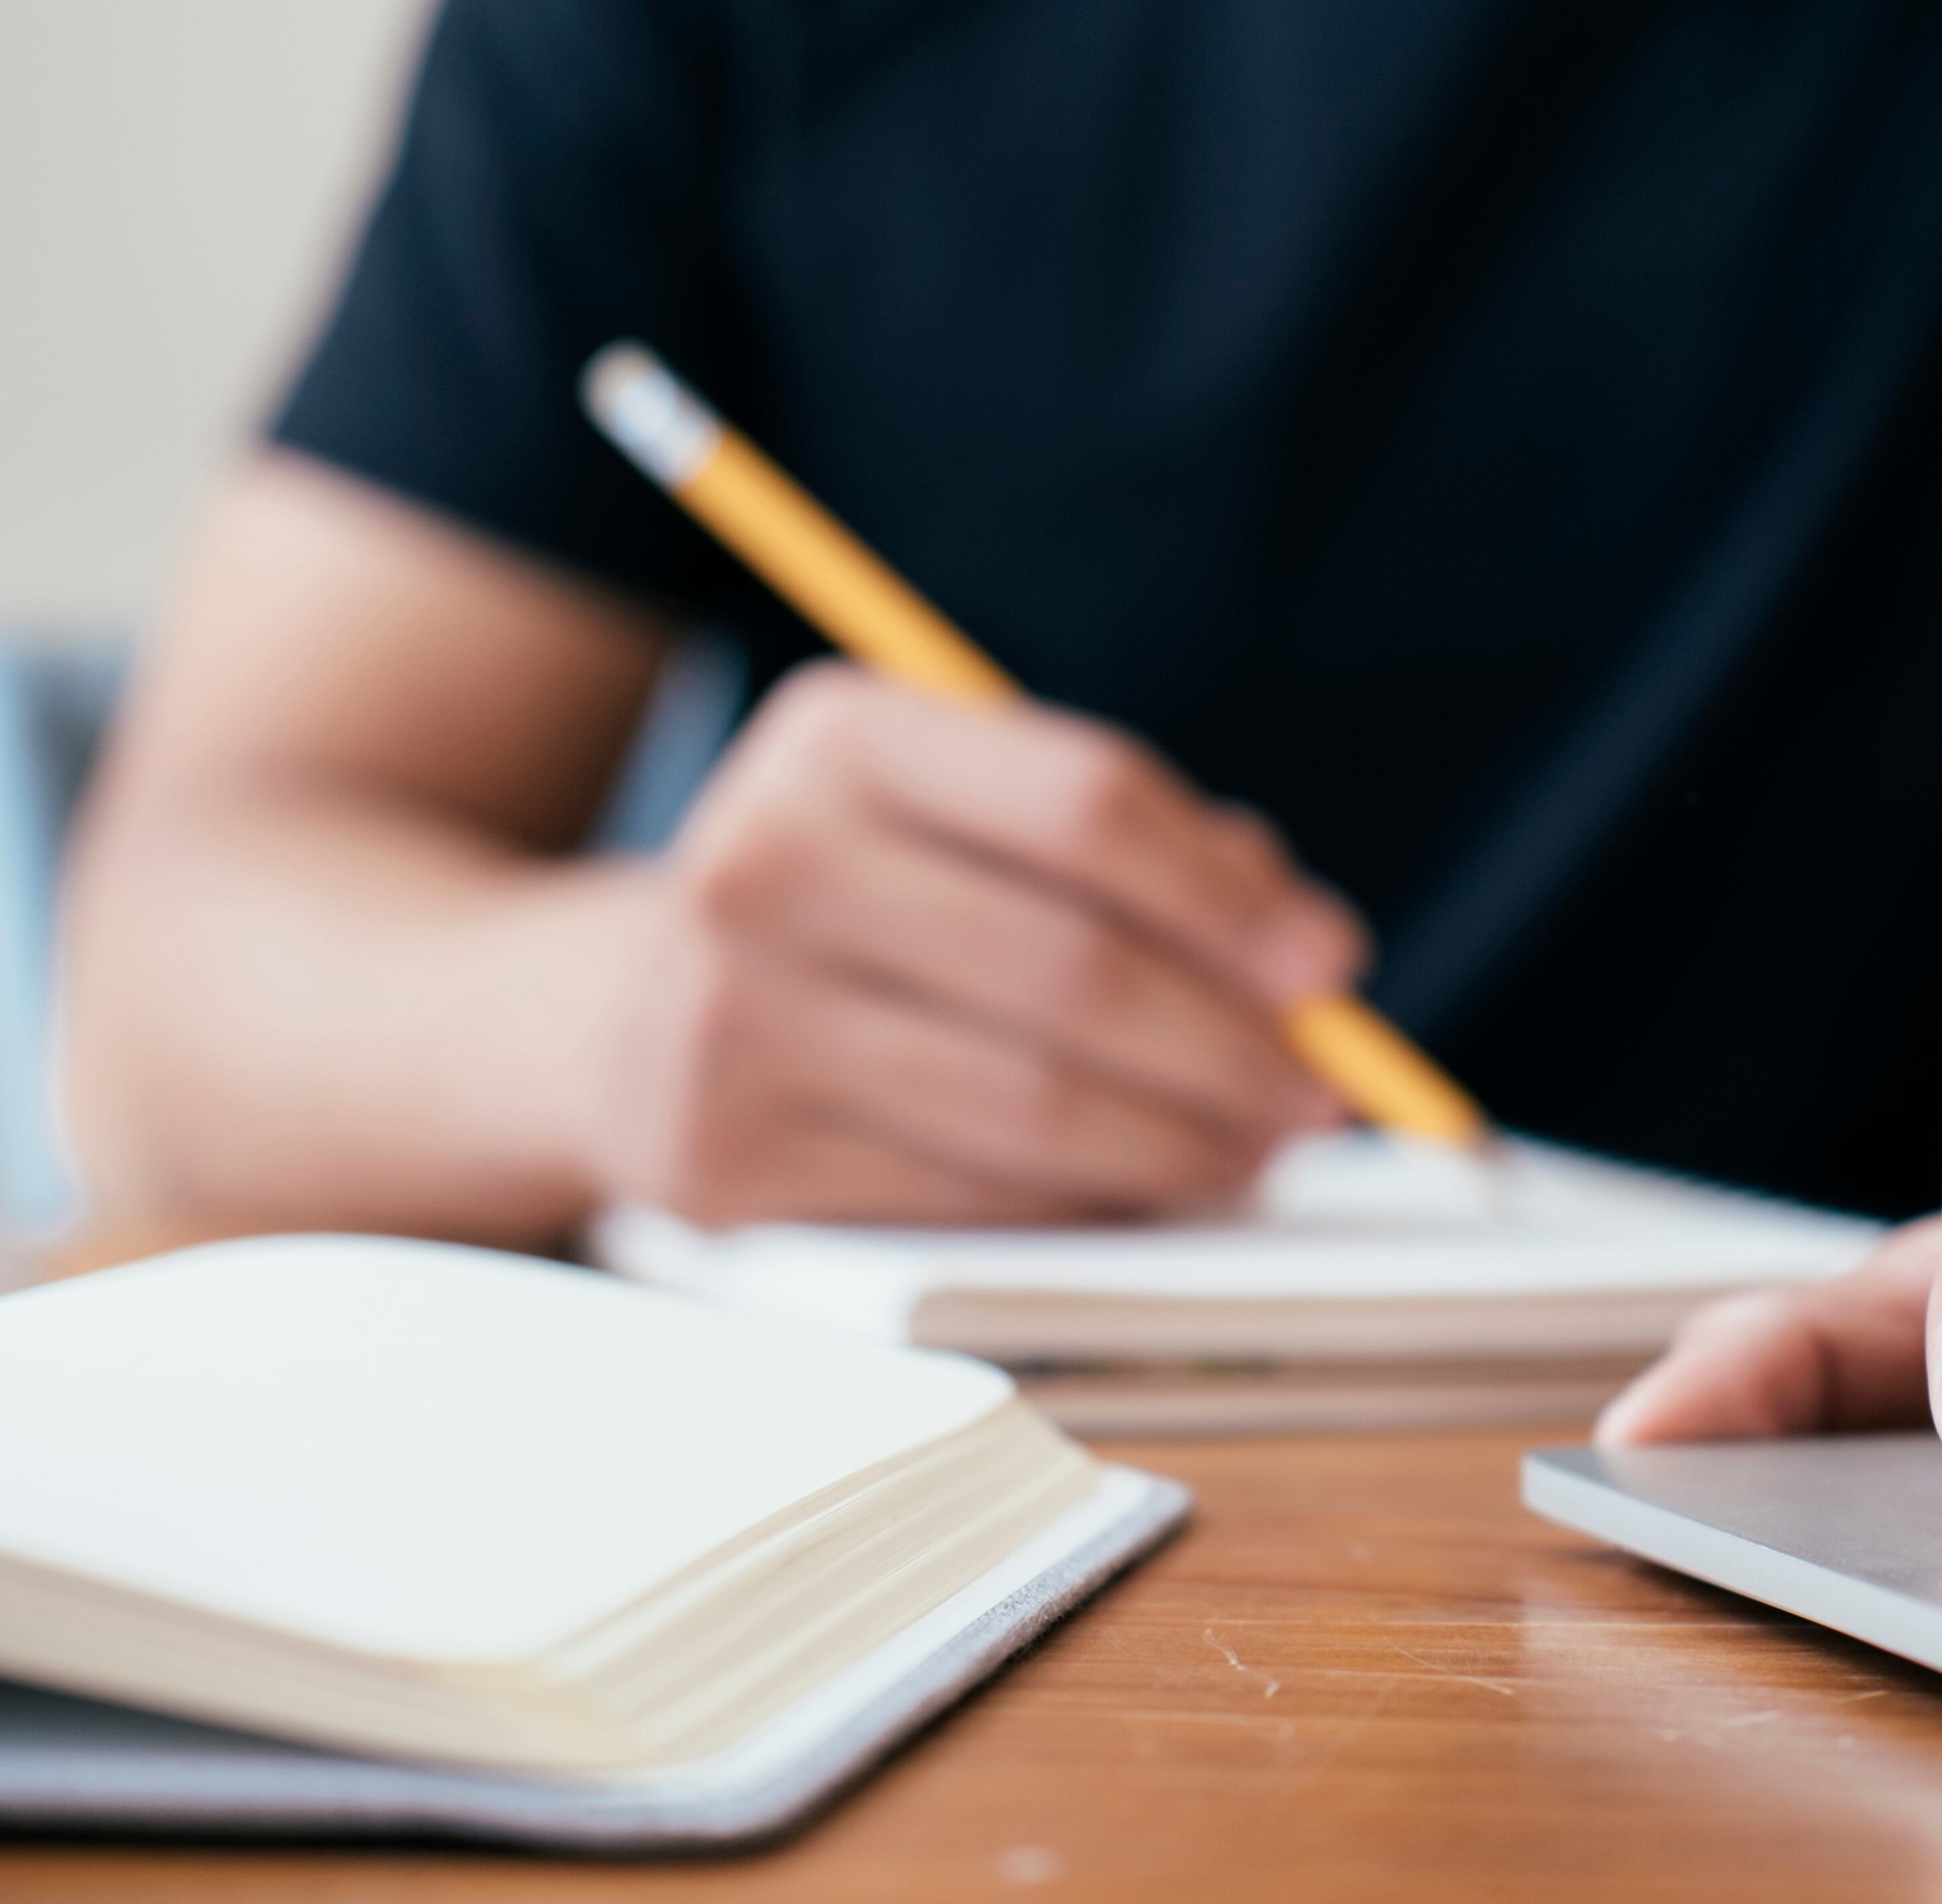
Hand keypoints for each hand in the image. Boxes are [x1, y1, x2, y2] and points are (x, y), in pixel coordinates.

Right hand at [588, 662, 1362, 1223]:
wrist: (610, 1013)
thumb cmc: (857, 900)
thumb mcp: (961, 814)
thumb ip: (1140, 850)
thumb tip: (1308, 955)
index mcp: (842, 737)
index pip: (1087, 808)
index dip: (1231, 899)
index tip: (1331, 965)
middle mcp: (767, 861)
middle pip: (1073, 969)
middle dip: (1231, 1044)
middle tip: (1320, 1089)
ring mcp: (731, 1020)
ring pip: (1032, 1105)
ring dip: (1183, 1143)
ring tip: (1257, 1149)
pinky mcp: (728, 1163)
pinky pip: (967, 1198)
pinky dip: (1087, 1204)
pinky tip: (1147, 1190)